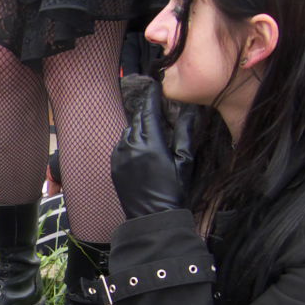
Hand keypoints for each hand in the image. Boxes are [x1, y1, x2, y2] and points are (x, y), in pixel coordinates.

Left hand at [110, 76, 186, 217]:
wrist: (153, 218)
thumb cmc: (174, 191)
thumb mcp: (185, 161)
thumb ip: (185, 133)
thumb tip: (190, 110)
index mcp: (150, 143)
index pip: (149, 111)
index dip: (152, 97)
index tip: (155, 85)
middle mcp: (131, 146)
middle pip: (137, 119)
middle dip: (145, 110)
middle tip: (154, 103)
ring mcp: (119, 156)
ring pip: (127, 131)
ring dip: (137, 126)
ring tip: (149, 127)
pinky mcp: (114, 166)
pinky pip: (120, 145)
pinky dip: (128, 140)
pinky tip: (139, 145)